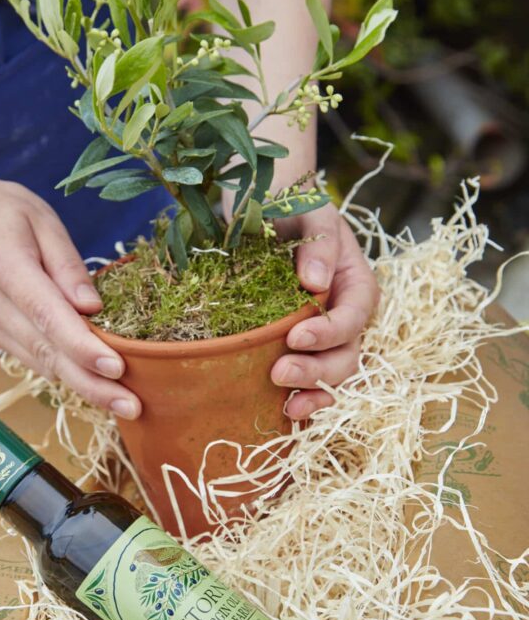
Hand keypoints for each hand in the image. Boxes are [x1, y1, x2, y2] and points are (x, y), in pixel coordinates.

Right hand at [0, 179, 141, 418]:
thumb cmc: (6, 215)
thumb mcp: (42, 220)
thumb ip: (67, 264)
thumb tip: (93, 308)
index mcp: (3, 263)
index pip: (45, 313)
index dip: (81, 345)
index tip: (116, 367)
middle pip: (46, 351)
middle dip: (91, 383)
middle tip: (132, 407)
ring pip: (41, 364)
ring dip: (84, 387)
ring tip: (126, 404)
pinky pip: (34, 360)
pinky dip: (67, 374)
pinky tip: (98, 386)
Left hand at [271, 202, 378, 419]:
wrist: (264, 212)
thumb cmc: (291, 208)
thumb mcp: (309, 213)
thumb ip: (318, 243)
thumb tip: (316, 282)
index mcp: (355, 287)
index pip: (354, 319)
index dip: (329, 334)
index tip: (296, 337)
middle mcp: (344, 318)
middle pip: (346, 356)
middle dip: (317, 372)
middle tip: (279, 374)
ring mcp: (322, 338)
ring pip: (332, 377)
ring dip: (314, 394)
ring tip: (287, 407)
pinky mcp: (295, 349)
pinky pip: (306, 380)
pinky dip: (299, 397)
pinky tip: (278, 411)